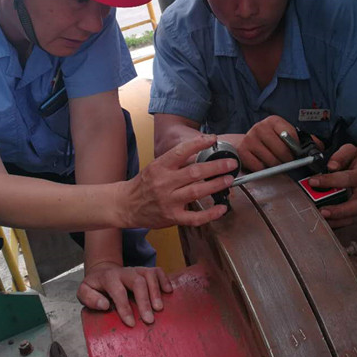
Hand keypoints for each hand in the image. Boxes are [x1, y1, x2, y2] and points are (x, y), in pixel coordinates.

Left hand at [77, 261, 171, 327]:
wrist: (103, 271)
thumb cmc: (96, 286)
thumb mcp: (84, 291)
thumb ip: (90, 298)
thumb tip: (105, 305)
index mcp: (109, 278)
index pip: (118, 291)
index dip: (125, 308)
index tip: (131, 323)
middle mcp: (125, 272)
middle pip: (137, 281)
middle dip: (144, 300)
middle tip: (149, 319)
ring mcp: (136, 270)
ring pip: (149, 274)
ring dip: (155, 291)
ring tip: (159, 308)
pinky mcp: (145, 270)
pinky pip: (157, 271)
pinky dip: (164, 280)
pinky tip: (168, 291)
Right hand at [120, 134, 237, 228]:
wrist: (126, 205)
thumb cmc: (144, 184)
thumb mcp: (155, 167)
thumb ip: (175, 162)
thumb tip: (200, 152)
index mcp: (159, 167)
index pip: (180, 151)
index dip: (198, 144)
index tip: (212, 139)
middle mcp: (164, 183)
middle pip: (194, 172)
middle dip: (216, 167)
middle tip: (230, 163)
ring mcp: (168, 201)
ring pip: (197, 192)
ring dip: (216, 185)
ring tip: (229, 180)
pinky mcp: (172, 217)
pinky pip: (194, 217)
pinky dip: (210, 214)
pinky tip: (221, 208)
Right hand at [237, 116, 298, 170]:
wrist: (248, 141)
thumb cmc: (271, 139)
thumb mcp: (286, 134)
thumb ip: (304, 139)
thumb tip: (320, 147)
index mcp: (273, 121)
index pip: (290, 135)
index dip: (297, 148)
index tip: (298, 154)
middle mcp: (260, 127)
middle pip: (282, 150)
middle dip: (289, 160)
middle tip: (289, 162)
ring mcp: (250, 139)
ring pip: (272, 161)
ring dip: (277, 166)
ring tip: (277, 163)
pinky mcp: (243, 151)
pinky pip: (260, 167)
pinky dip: (264, 169)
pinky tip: (264, 164)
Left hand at [308, 144, 356, 227]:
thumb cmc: (355, 163)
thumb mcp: (349, 152)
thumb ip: (340, 156)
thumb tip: (331, 166)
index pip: (346, 179)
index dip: (329, 180)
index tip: (312, 182)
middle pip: (356, 205)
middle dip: (339, 210)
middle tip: (322, 211)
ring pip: (353, 217)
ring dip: (336, 220)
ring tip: (320, 220)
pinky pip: (348, 222)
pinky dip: (336, 224)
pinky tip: (323, 223)